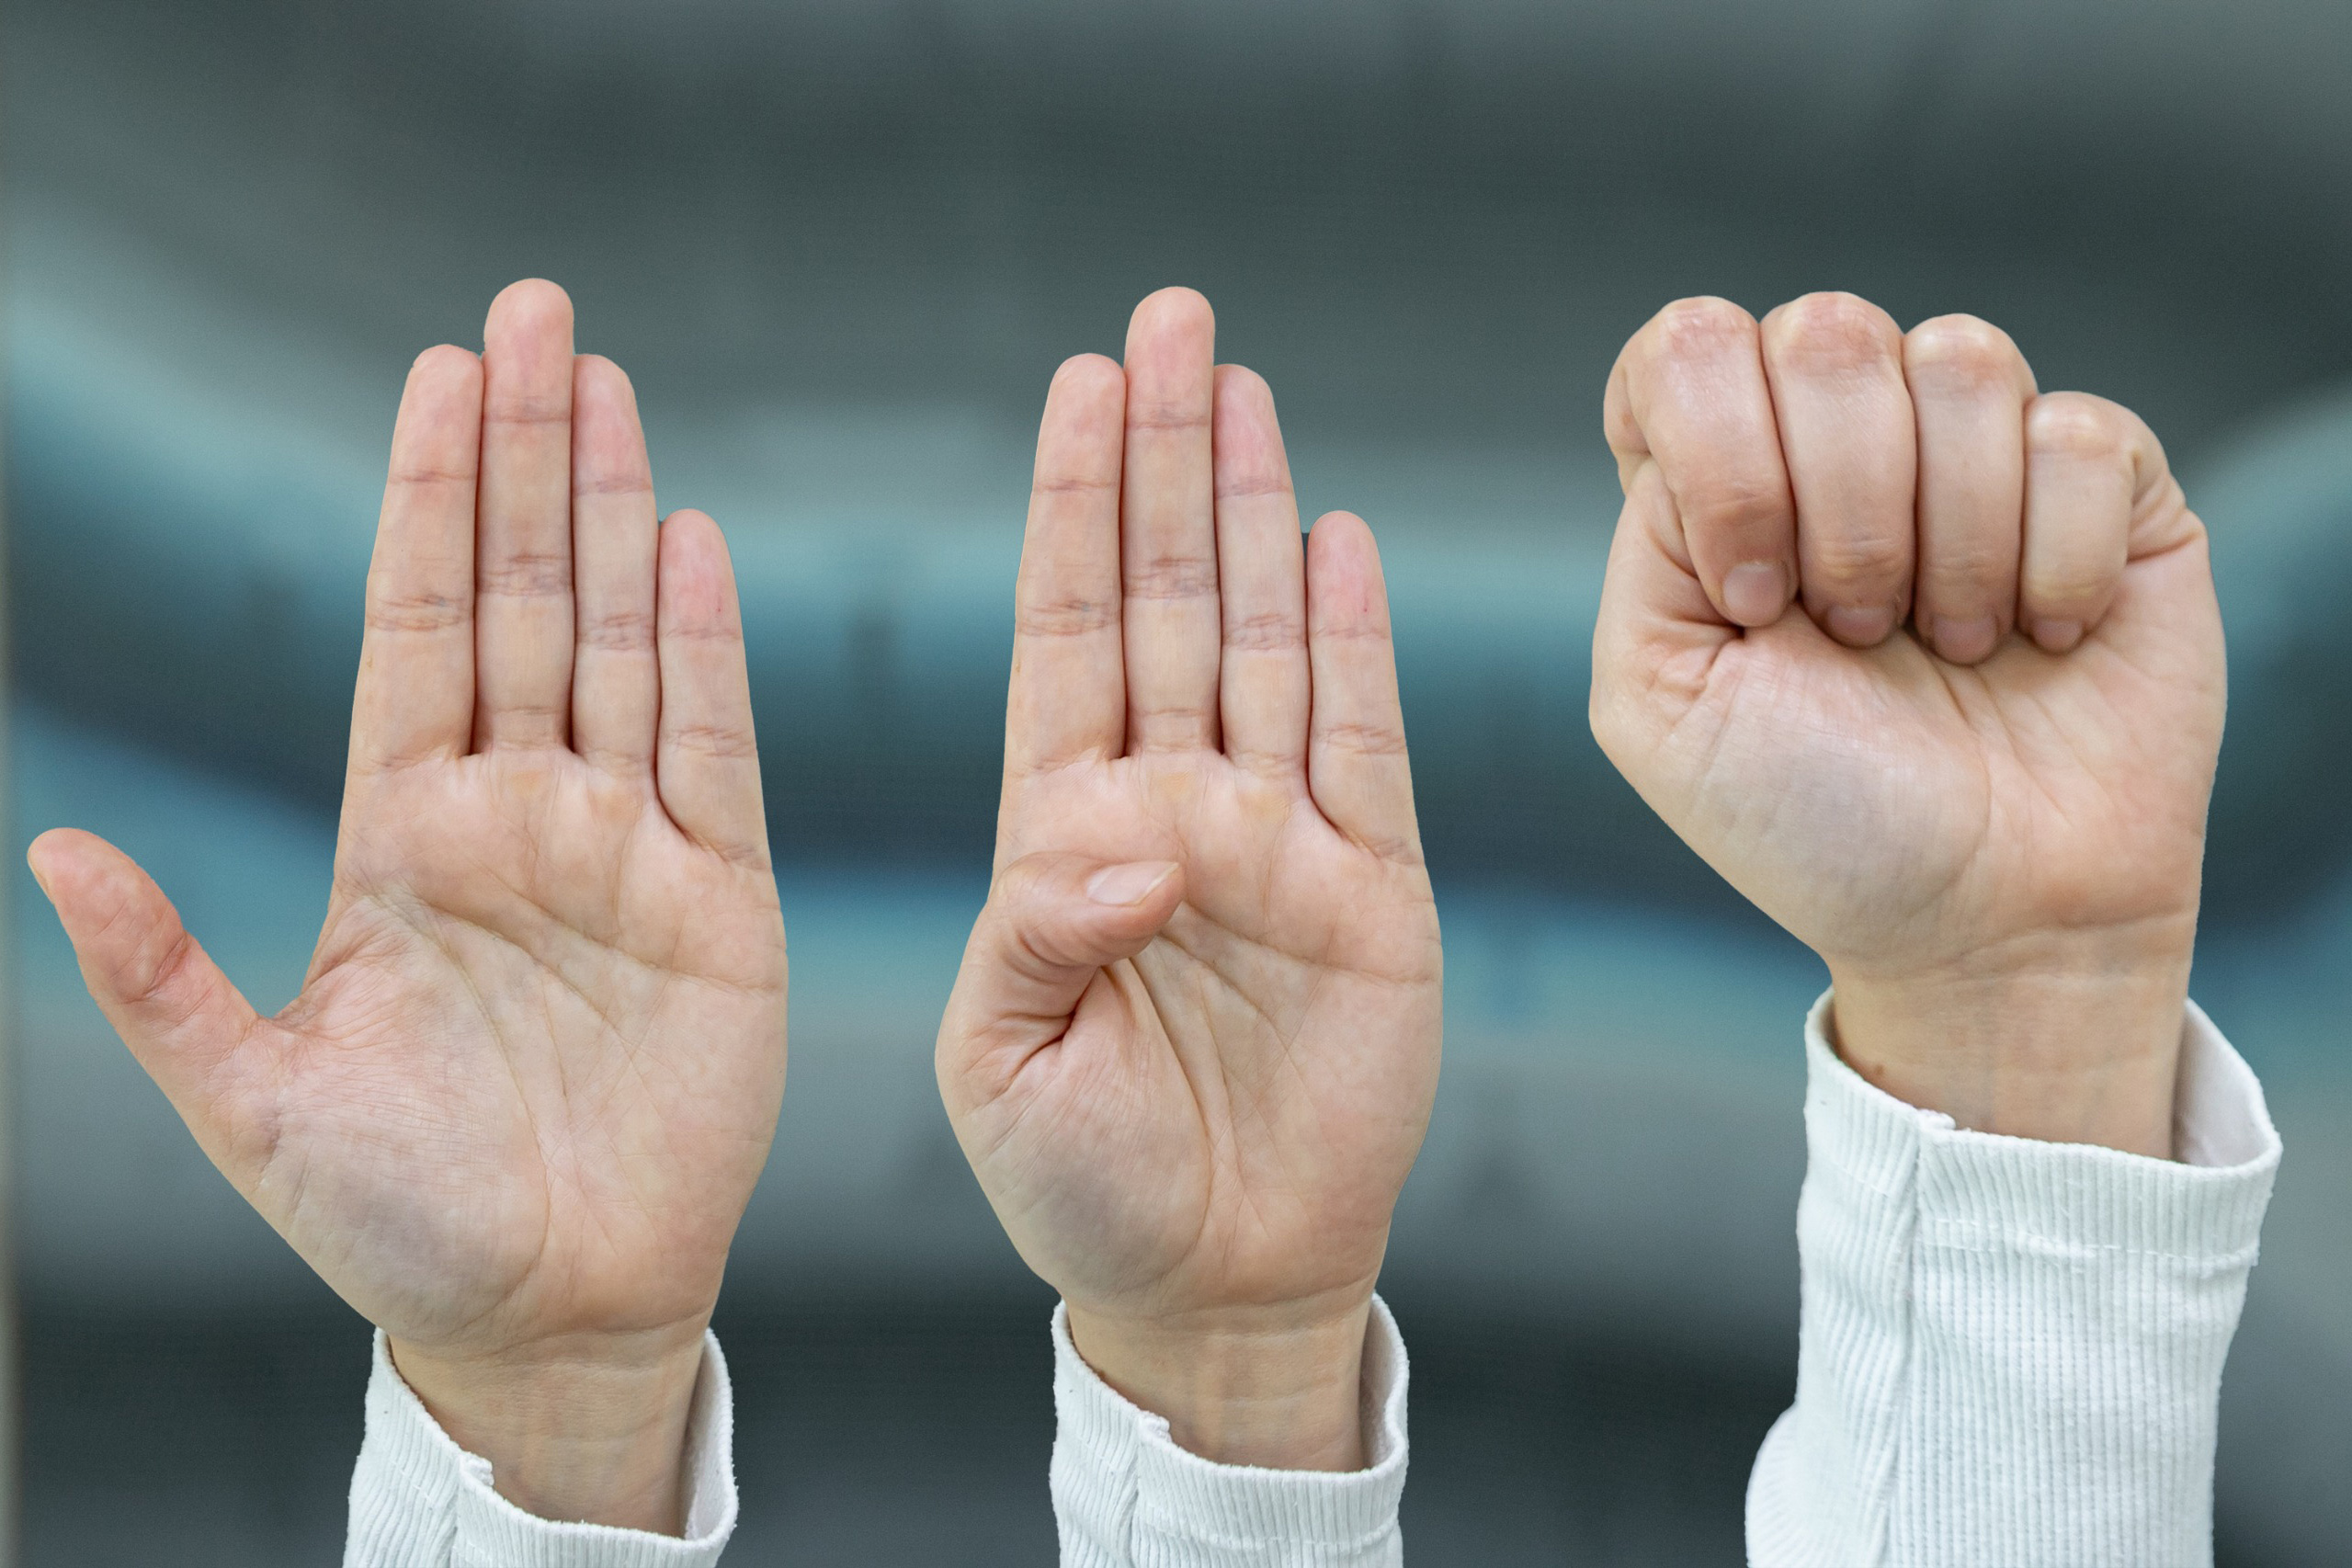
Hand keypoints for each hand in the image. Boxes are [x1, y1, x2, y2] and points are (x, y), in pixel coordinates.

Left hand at [28, 281, 786, 1530]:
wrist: (547, 1315)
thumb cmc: (392, 1221)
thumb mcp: (247, 1102)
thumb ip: (161, 973)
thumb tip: (49, 846)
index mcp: (400, 839)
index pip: (414, 633)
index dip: (425, 504)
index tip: (435, 376)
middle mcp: (514, 817)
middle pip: (525, 601)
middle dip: (526, 456)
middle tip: (535, 313)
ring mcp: (623, 850)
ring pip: (622, 644)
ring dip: (615, 513)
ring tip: (608, 385)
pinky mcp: (717, 905)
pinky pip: (714, 753)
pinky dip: (708, 651)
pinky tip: (693, 547)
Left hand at [936, 289, 1442, 1469]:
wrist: (1217, 1282)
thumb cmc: (1082, 1185)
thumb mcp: (1002, 1066)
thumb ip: (1035, 936)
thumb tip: (1129, 836)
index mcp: (1059, 834)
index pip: (1065, 634)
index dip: (1073, 507)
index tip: (1082, 386)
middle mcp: (1168, 809)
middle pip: (1165, 599)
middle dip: (1166, 461)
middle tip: (1172, 322)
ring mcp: (1277, 841)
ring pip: (1263, 640)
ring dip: (1252, 513)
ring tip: (1244, 389)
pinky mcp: (1373, 891)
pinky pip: (1367, 740)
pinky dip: (1355, 643)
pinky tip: (1337, 541)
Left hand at [1590, 294, 2221, 1158]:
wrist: (1988, 918)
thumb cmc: (1815, 821)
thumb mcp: (1661, 698)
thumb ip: (1651, 538)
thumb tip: (1716, 424)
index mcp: (1719, 486)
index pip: (1683, 348)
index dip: (1716, 446)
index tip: (1751, 596)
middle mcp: (1839, 445)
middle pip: (1823, 331)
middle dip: (1839, 509)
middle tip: (1858, 637)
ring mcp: (1973, 449)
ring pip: (1958, 359)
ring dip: (1947, 543)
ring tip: (1949, 650)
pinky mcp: (2103, 479)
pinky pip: (2075, 431)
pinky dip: (2051, 565)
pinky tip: (2041, 641)